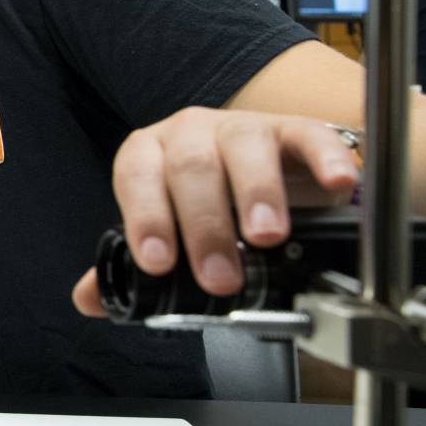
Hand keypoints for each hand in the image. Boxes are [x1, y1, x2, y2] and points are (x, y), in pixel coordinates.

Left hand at [72, 108, 357, 316]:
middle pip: (191, 169)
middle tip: (220, 275)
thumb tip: (89, 298)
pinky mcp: (297, 130)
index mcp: (149, 155)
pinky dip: (326, 160)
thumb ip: (131, 259)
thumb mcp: (168, 226)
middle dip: (205, 227)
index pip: (136, 179)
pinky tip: (335, 185)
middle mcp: (191, 133)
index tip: (158, 262)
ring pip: (245, 150)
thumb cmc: (208, 199)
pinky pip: (311, 138)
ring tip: (266, 236)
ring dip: (256, 195)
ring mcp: (245, 128)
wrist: (269, 166)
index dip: (146, 220)